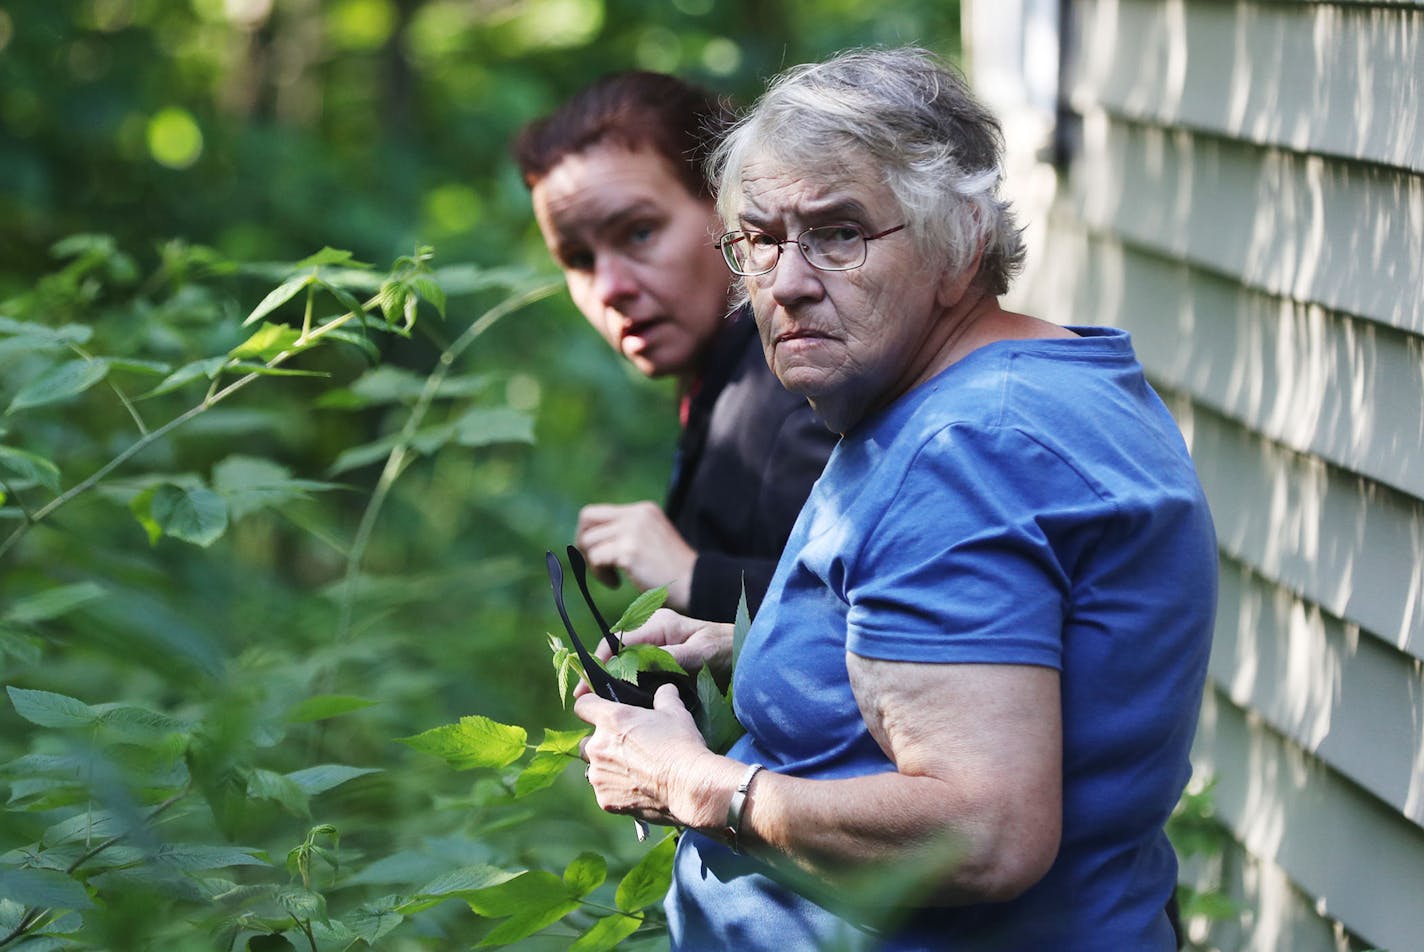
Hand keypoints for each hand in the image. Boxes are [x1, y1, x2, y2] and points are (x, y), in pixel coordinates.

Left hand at [575, 683, 723, 828]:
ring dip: (608, 768)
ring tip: (634, 771)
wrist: (688, 786)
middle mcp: (598, 747)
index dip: (590, 704)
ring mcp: (599, 775)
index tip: (598, 708)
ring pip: (594, 768)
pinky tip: (637, 788)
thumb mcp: (676, 713)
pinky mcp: (604, 800)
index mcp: (610, 720)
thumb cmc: (680, 745)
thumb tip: (666, 690)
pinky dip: (616, 790)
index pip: (582, 705)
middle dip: (602, 743)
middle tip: (626, 747)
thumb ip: (665, 697)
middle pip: (587, 741)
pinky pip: (604, 791)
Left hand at [576, 502, 695, 609]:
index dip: (591, 534)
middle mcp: (637, 515)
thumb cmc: (673, 572)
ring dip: (593, 564)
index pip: (598, 512)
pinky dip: (600, 575)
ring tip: (612, 578)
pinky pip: (596, 558)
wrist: (696, 585)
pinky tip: (616, 584)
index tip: (599, 555)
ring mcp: (633, 530)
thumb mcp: (651, 540)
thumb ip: (628, 533)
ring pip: (589, 541)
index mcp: (643, 510)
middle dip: (583, 543)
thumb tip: (592, 541)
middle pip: (587, 518)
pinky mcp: (629, 550)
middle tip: (596, 564)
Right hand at [576, 609, 734, 698]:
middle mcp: (652, 630)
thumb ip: (671, 657)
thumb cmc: (726, 649)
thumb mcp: (700, 653)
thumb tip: (639, 665)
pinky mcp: (661, 657)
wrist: (747, 652)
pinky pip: (635, 668)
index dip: (598, 663)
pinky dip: (624, 683)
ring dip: (609, 680)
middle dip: (598, 673)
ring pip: (622, 662)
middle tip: (581, 700)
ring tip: (594, 704)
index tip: (586, 687)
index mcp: (658, 624)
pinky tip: (618, 701)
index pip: (616, 641)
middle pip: (614, 652)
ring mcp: (656, 643)